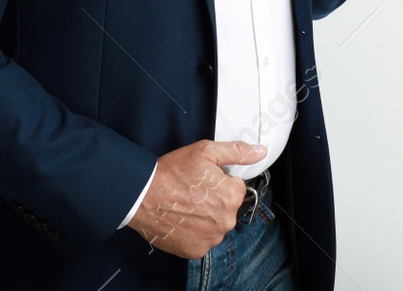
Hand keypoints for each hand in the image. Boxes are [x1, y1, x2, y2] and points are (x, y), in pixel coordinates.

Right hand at [127, 140, 264, 258]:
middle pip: (227, 208)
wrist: (142, 196)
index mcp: (231, 196)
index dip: (219, 182)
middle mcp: (226, 221)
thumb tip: (260, 152)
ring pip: (215, 225)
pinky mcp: (196, 251)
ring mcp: (211, 238)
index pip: (235, 189)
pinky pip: (202, 240)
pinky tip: (182, 220)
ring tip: (185, 206)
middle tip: (192, 192)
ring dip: (205, 218)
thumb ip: (237, 152)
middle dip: (214, 200)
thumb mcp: (205, 151)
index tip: (203, 180)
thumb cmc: (172, 173)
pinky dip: (194, 232)